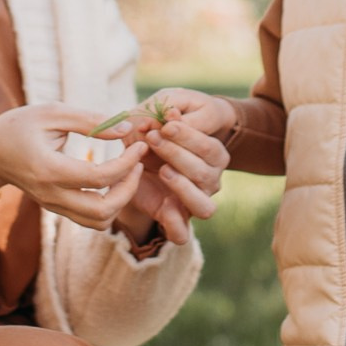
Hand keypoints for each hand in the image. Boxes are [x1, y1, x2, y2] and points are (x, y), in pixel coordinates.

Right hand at [0, 106, 144, 232]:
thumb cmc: (18, 126)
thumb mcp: (52, 113)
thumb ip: (90, 120)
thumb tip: (126, 129)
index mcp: (49, 169)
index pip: (99, 177)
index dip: (126, 163)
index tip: (138, 144)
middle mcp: (51, 195)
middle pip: (103, 211)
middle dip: (129, 189)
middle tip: (137, 163)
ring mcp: (54, 206)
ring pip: (99, 222)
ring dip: (121, 201)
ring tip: (127, 172)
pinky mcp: (57, 208)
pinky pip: (90, 218)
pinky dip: (109, 204)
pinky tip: (113, 178)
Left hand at [118, 94, 230, 247]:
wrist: (132, 169)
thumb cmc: (149, 140)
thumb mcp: (151, 124)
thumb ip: (158, 116)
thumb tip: (168, 112)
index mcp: (213, 155)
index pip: (209, 147)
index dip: (188, 135)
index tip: (165, 124)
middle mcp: (210, 181)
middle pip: (206, 173)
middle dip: (178, 153)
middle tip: (153, 139)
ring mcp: (196, 203)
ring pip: (204, 206)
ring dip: (183, 187)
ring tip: (163, 170)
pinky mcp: (177, 222)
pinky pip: (182, 233)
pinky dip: (174, 225)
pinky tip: (163, 207)